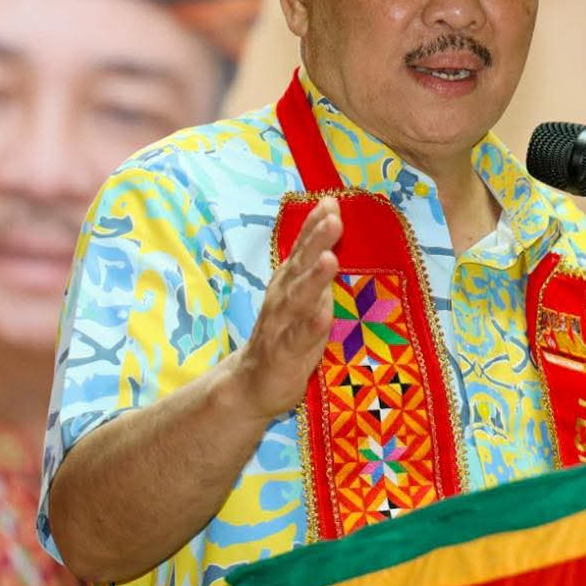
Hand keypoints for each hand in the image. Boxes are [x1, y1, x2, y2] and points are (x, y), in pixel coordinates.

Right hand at [228, 197, 342, 421]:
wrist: (251, 384)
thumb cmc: (286, 334)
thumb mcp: (303, 295)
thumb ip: (316, 265)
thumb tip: (333, 223)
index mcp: (289, 281)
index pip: (303, 247)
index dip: (315, 224)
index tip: (331, 201)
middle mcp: (283, 297)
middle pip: (301, 265)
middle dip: (316, 241)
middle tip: (333, 218)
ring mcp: (282, 325)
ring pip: (299, 299)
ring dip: (313, 279)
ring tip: (328, 259)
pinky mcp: (284, 354)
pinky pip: (299, 338)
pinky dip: (311, 326)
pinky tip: (324, 315)